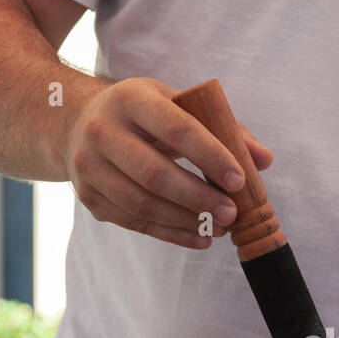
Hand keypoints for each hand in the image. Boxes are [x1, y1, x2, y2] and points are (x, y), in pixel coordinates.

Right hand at [63, 77, 273, 248]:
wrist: (75, 124)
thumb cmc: (142, 115)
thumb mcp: (175, 105)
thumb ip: (222, 128)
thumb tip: (264, 160)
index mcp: (130, 99)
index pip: (176, 129)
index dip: (211, 157)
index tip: (239, 181)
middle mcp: (102, 131)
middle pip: (155, 174)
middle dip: (199, 198)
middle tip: (232, 214)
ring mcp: (89, 167)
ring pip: (143, 204)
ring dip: (187, 221)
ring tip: (219, 228)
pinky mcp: (89, 197)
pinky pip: (135, 223)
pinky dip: (171, 234)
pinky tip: (199, 238)